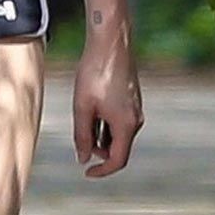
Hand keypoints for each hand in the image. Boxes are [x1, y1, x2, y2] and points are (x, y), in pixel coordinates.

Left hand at [73, 24, 143, 177]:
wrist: (111, 42)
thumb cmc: (94, 73)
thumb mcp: (82, 107)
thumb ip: (82, 135)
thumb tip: (83, 158)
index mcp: (126, 125)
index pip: (118, 160)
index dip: (102, 171)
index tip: (86, 172)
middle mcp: (135, 119)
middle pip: (118, 147)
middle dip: (98, 150)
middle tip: (78, 140)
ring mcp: (135, 107)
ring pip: (117, 132)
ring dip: (100, 135)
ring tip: (82, 119)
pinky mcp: (131, 97)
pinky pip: (119, 119)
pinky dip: (105, 122)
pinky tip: (90, 109)